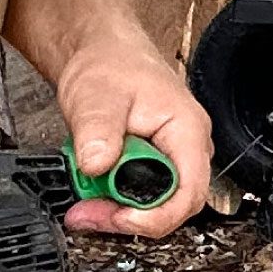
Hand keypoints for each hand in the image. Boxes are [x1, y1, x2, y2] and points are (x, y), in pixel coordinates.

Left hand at [58, 36, 212, 238]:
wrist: (102, 52)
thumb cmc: (110, 63)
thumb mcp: (97, 95)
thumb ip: (97, 131)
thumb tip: (95, 165)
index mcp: (187, 132)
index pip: (188, 195)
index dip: (155, 218)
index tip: (120, 219)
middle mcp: (187, 151)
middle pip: (172, 209)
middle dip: (129, 218)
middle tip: (89, 213)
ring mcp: (171, 161)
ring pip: (153, 208)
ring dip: (116, 213)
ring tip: (84, 202)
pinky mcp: (153, 168)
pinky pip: (139, 199)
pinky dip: (112, 203)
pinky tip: (92, 193)